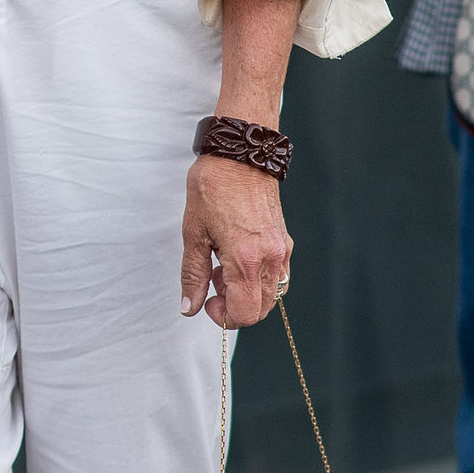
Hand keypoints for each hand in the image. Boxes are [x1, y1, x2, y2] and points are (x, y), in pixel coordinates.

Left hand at [180, 154, 290, 329]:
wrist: (241, 155)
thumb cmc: (213, 188)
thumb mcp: (193, 233)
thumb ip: (192, 276)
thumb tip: (189, 309)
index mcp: (246, 259)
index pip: (245, 313)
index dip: (224, 317)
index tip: (208, 304)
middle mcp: (270, 258)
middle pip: (261, 309)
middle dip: (235, 307)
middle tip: (213, 286)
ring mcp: (281, 250)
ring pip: (271, 294)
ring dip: (247, 293)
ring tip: (221, 268)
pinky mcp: (284, 241)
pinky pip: (277, 275)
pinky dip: (257, 279)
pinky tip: (236, 259)